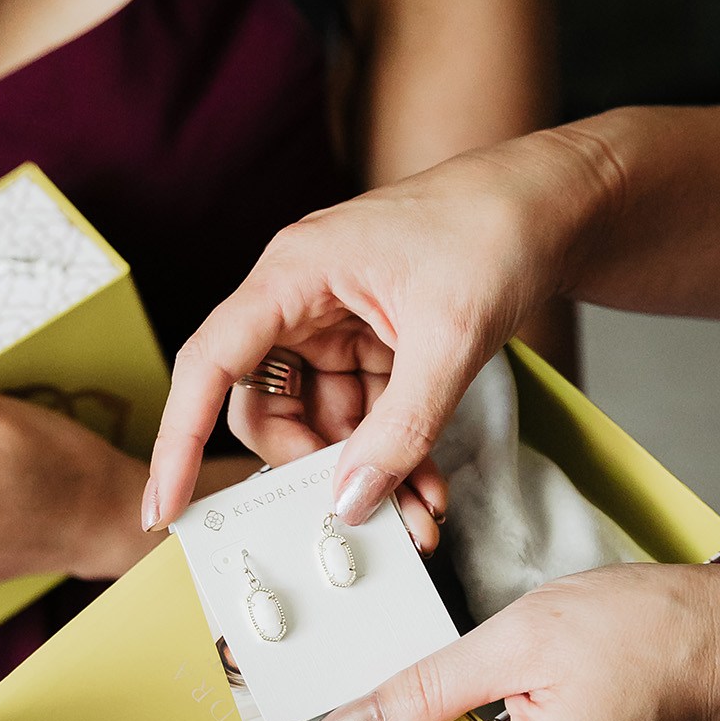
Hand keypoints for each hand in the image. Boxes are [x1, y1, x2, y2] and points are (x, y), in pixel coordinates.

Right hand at [146, 129, 613, 530]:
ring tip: (416, 513)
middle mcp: (302, 298)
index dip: (179, 438)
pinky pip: (364, 413)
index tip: (165, 506)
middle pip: (266, 405)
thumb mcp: (449, 339)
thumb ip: (402, 427)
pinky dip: (391, 452)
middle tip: (359, 516)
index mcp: (294, 274)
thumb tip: (352, 500)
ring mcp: (339, 322)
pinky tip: (425, 486)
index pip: (211, 363)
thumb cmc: (493, 232)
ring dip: (361, 472)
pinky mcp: (376, 342)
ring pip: (320, 419)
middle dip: (310, 468)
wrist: (554, 204)